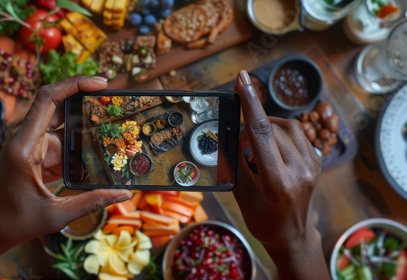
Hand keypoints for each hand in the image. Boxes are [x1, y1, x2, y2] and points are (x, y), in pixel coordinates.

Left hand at [0, 76, 132, 275]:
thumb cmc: (16, 223)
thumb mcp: (57, 215)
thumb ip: (92, 202)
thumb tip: (124, 194)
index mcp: (25, 146)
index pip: (48, 100)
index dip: (74, 85)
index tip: (101, 84)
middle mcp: (26, 141)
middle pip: (57, 108)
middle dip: (85, 101)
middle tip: (114, 101)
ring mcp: (30, 148)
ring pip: (62, 130)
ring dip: (84, 130)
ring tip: (113, 129)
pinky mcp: (35, 158)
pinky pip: (60, 146)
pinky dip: (78, 148)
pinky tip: (98, 152)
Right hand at [233, 71, 327, 278]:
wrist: (292, 235)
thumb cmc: (262, 220)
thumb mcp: (241, 193)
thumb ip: (236, 161)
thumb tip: (228, 133)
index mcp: (277, 182)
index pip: (261, 133)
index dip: (250, 103)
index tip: (242, 78)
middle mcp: (300, 170)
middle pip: (271, 129)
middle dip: (250, 126)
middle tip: (236, 140)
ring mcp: (312, 164)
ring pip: (286, 127)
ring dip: (266, 127)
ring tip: (253, 144)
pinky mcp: (317, 160)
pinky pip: (296, 134)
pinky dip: (279, 133)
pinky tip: (270, 147)